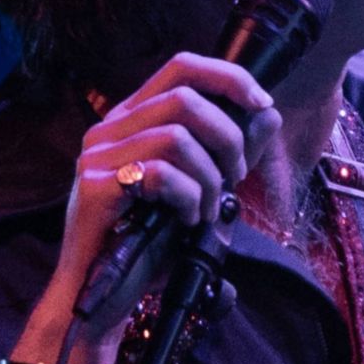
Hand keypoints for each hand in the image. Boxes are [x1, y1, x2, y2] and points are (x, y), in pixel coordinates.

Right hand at [61, 54, 283, 289]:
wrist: (103, 296)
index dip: (228, 77)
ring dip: (209, 178)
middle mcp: (109, 130)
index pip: (181, 67)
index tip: (262, 104)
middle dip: (227, 138)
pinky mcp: (96, 187)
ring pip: (177, 137)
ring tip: (206, 210)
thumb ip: (230, 153)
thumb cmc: (148, 245)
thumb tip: (267, 116)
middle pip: (184, 98)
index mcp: (132, 120)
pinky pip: (161, 174)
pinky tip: (186, 221)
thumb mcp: (199, 191)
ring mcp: (98, 157)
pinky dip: (188, 199)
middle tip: (234, 178)